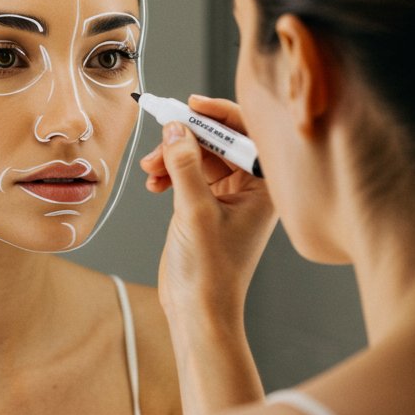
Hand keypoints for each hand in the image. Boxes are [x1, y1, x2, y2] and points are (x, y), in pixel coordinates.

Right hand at [140, 95, 276, 373]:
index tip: (191, 104)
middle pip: (218, 141)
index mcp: (263, 187)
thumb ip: (186, 167)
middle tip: (160, 141)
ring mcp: (227, 196)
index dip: (219, 114)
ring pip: (198, 156)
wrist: (198, 310)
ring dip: (172, 157)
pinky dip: (168, 173)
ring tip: (150, 170)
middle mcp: (250, 188)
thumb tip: (177, 128)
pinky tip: (153, 183)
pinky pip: (187, 174)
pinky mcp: (205, 205)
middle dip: (186, 139)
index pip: (246, 134)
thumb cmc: (210, 271)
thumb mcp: (195, 212)